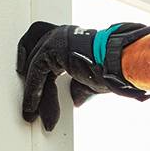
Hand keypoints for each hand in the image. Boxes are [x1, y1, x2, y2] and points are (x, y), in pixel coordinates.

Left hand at [16, 20, 149, 130]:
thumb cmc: (113, 68)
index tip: (38, 100)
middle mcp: (60, 37)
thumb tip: (75, 99)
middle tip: (31, 107)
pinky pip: (36, 72)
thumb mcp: (91, 81)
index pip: (47, 62)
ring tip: (30, 112)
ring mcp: (54, 40)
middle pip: (37, 63)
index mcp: (70, 42)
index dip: (40, 83)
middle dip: (33, 87)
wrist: (119, 62)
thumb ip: (78, 86)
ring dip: (32, 93)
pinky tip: (33, 106)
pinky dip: (33, 91)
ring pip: (34, 69)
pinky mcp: (51, 48)